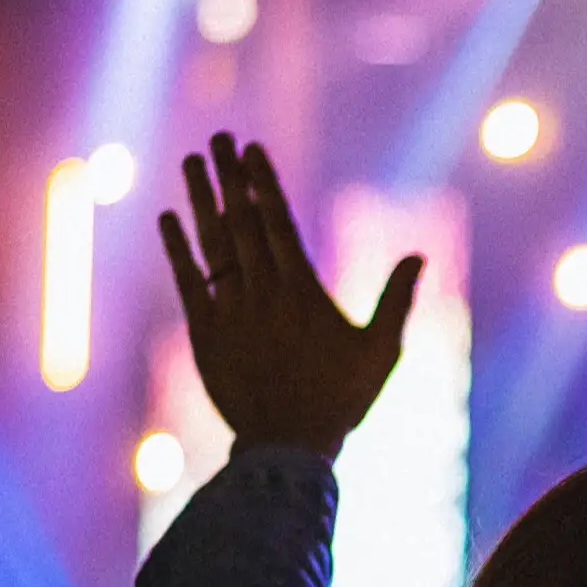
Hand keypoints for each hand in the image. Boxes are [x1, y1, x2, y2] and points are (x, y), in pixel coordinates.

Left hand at [158, 133, 420, 460]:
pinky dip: (177, 249)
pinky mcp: (205, 333)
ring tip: (192, 162)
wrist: (287, 447)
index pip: (278, 221)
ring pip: (213, 243)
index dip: (262, 182)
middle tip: (218, 139)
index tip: (250, 149)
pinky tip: (168, 218)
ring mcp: (231, 311)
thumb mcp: (381, 351)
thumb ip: (397, 300)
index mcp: (304, 291)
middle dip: (229, 176)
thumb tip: (417, 256)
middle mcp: (264, 292)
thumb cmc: (342, 400)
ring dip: (200, 200)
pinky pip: (188, 282)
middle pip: (242, 221)